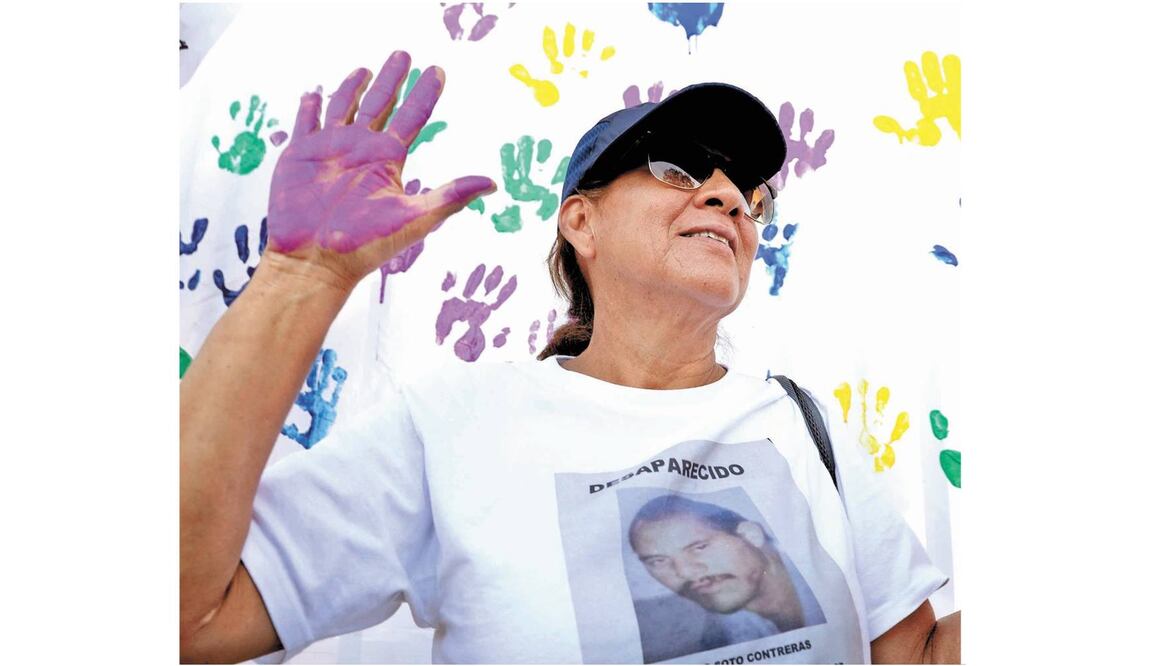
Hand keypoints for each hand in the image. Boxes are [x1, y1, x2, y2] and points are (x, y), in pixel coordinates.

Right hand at [265, 51, 495, 292]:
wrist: (315, 261)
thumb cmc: (363, 247)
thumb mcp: (414, 218)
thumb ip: (451, 196)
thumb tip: (493, 183)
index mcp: (388, 160)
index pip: (412, 116)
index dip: (425, 93)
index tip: (437, 71)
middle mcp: (361, 151)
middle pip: (381, 104)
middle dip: (392, 79)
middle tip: (404, 56)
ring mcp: (330, 151)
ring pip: (345, 107)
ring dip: (353, 87)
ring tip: (365, 68)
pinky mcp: (300, 155)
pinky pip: (306, 123)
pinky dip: (310, 107)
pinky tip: (316, 92)